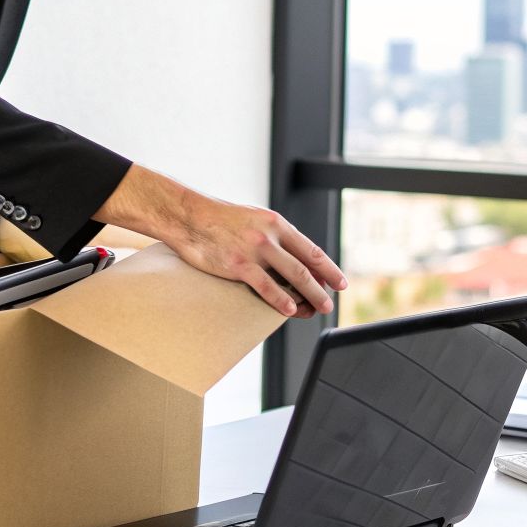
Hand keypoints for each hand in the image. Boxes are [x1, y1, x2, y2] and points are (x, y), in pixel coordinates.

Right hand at [94, 164, 346, 317]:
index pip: (310, 248)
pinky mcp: (238, 265)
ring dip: (311, 294)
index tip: (338, 281)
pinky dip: (281, 300)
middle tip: (333, 300)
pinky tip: (290, 310)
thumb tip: (290, 254)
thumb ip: (271, 234)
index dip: (328, 267)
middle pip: (306, 264)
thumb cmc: (218, 219)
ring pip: (293, 276)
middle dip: (324, 285)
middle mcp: (270, 235)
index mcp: (276, 222)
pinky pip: (266, 286)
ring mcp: (255, 250)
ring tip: (319, 308)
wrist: (188, 215)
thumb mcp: (252, 218)